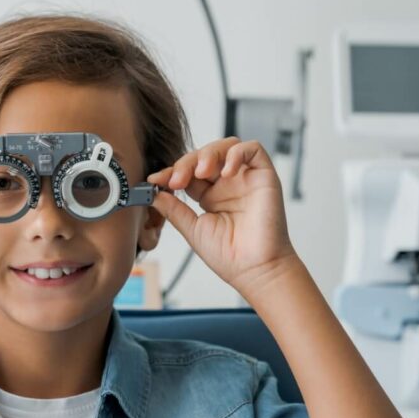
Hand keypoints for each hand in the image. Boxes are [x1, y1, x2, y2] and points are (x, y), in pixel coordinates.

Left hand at [147, 137, 298, 295]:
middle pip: (204, 156)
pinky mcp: (264, 176)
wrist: (255, 270)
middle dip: (186, 163)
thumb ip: (174, 210)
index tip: (156, 180)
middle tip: (176, 180)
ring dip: (209, 154)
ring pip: (226, 147)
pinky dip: (237, 153)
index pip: (188, 172)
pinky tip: (226, 172)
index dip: (172, 172)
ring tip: (200, 172)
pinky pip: (253, 149)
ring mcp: (245, 179)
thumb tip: (154, 193)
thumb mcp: (192, 229)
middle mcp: (227, 185)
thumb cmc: (229, 256)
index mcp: (210, 196)